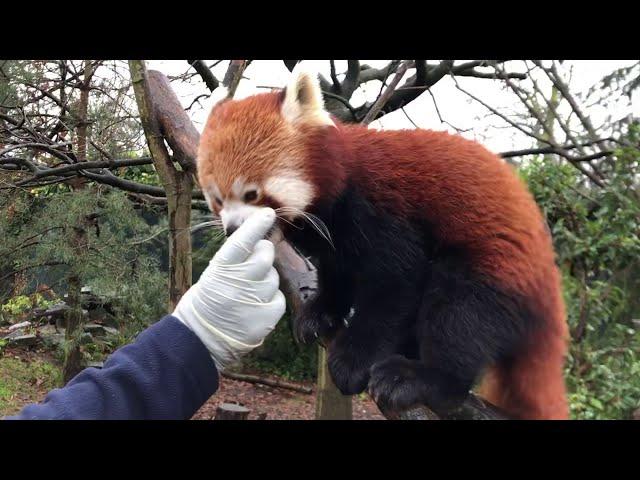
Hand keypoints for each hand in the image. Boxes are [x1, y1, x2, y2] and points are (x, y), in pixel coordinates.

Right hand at [172, 208, 285, 371]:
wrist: (200, 340)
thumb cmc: (206, 302)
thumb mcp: (213, 274)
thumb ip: (235, 260)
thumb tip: (257, 242)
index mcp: (221, 269)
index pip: (243, 241)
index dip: (257, 226)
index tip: (268, 214)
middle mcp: (239, 282)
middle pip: (265, 256)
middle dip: (264, 254)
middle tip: (254, 263)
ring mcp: (254, 300)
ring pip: (273, 277)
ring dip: (266, 280)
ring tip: (249, 292)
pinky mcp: (266, 318)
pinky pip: (278, 299)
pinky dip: (271, 300)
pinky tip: (256, 306)